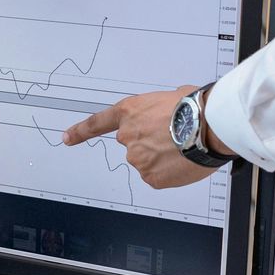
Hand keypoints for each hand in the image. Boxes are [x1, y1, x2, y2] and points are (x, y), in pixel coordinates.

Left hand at [61, 85, 228, 188]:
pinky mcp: (150, 177)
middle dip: (150, 143)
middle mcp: (128, 136)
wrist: (208, 125)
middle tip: (174, 137)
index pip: (97, 124)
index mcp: (129, 112)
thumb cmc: (194, 107)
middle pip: (134, 144)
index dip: (80, 132)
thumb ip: (157, 109)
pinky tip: (183, 161)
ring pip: (148, 161)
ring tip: (183, 147)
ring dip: (162, 157)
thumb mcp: (170, 96)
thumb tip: (166, 115)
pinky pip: (158, 176)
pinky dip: (169, 172)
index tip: (66, 138)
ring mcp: (137, 159)